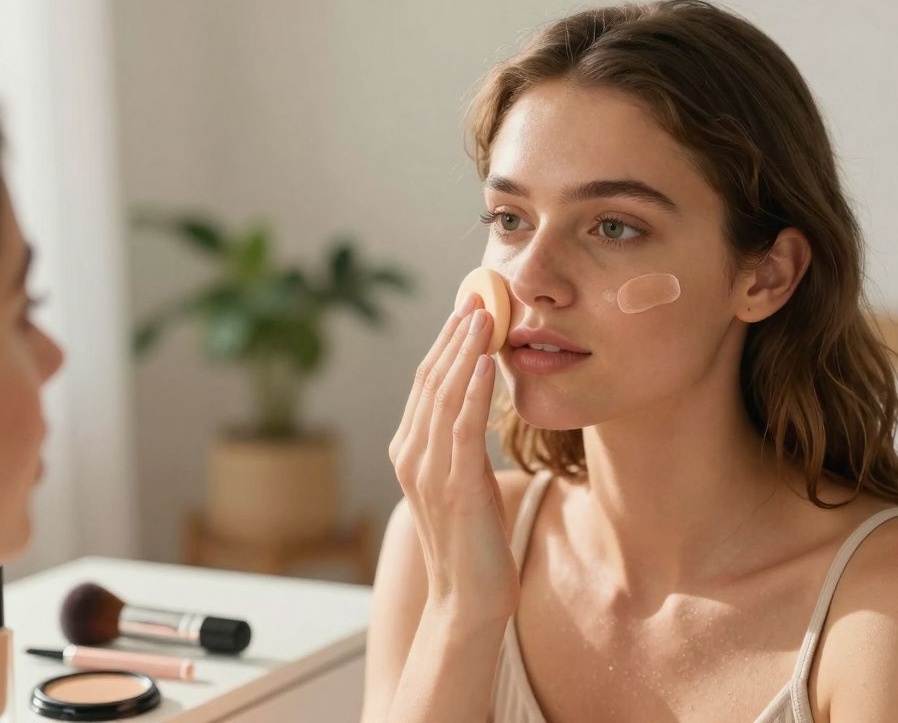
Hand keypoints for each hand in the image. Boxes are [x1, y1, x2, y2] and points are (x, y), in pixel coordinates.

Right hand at [388, 294, 516, 622]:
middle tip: (478, 298)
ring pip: (443, 396)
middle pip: (430, 381)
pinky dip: (473, 391)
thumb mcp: (466, 482)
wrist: (469, 600)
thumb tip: (479, 404)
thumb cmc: (474, 542)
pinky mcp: (454, 486)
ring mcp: (428, 471)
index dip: (446, 344)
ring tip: (485, 317)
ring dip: (465, 352)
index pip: (424, 384)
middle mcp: (410, 456)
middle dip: (455, 337)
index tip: (468, 310)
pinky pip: (462, 428)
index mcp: (409, 452)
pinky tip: (487, 363)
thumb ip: (462, 444)